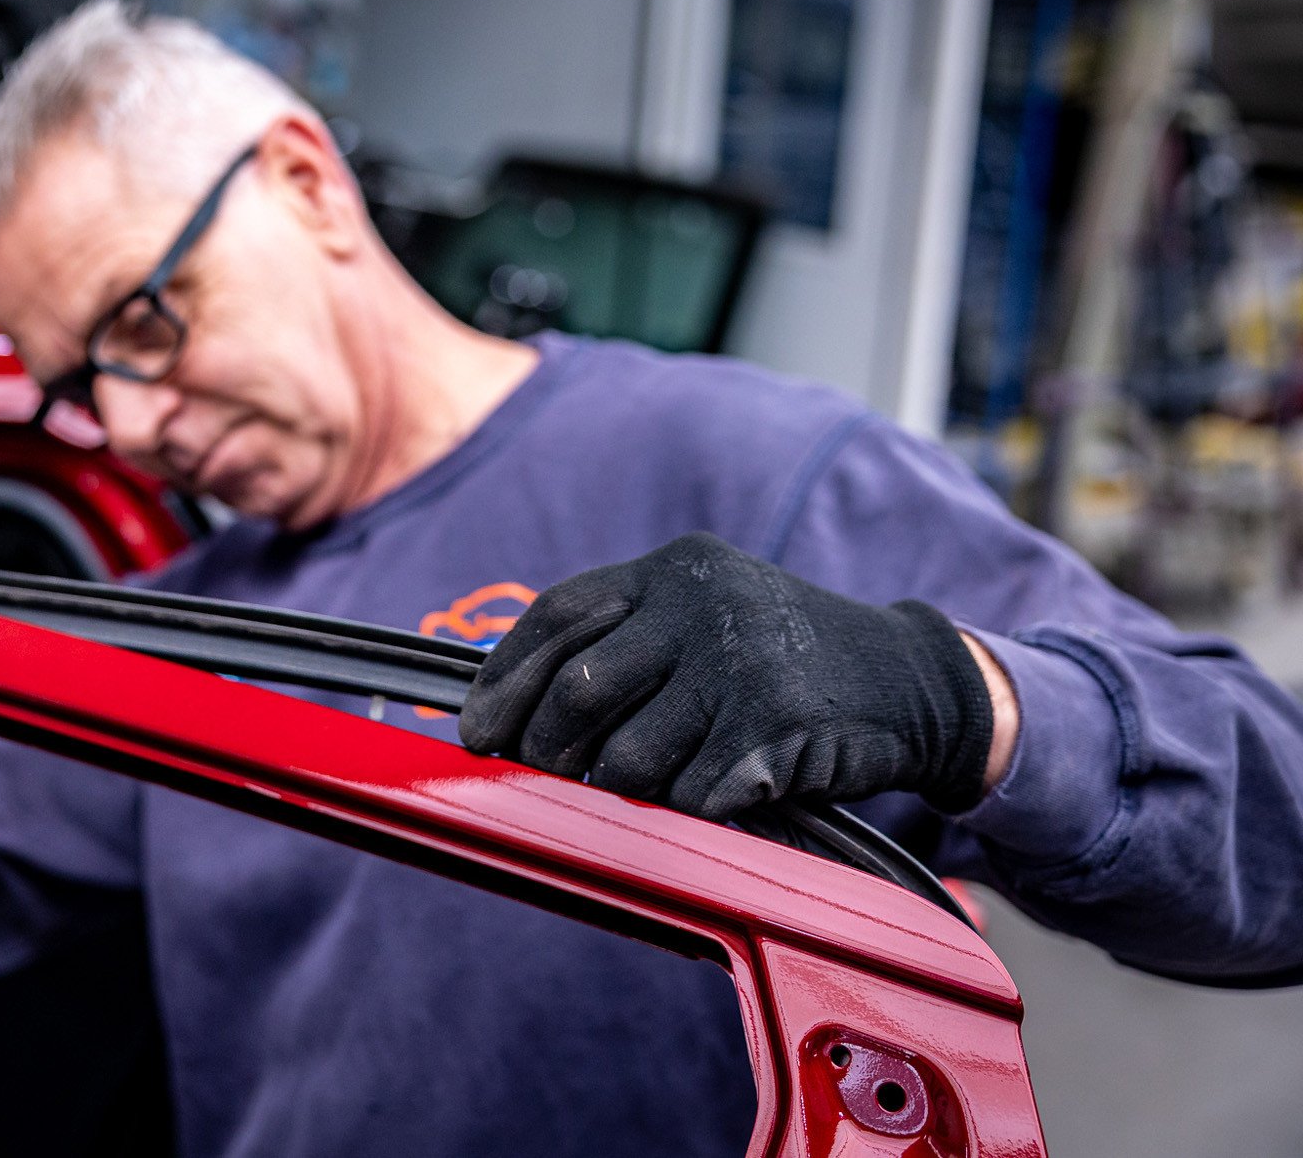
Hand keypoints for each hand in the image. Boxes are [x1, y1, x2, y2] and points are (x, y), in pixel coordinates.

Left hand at [458, 533, 994, 819]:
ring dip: (627, 790)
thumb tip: (509, 710)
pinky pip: (693, 795)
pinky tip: (716, 794)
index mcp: (671, 570)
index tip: (475, 729)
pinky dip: (690, 811)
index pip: (557, 616)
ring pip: (630, 758)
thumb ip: (622, 643)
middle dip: (546, 748)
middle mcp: (702, 603)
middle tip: (542, 776)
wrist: (908, 677)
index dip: (503, 678)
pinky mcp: (777, 722)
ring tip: (655, 784)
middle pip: (579, 691)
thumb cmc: (779, 659)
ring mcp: (742, 661)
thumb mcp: (702, 619)